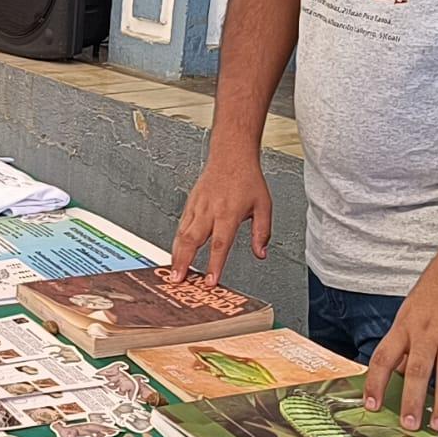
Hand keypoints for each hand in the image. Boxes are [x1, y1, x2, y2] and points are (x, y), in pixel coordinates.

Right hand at [169, 155, 271, 285]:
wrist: (231, 155)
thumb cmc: (247, 179)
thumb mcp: (264, 206)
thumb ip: (262, 232)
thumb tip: (261, 253)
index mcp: (229, 213)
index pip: (220, 244)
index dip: (214, 264)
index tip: (210, 281)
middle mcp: (210, 210)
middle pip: (193, 240)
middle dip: (184, 262)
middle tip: (178, 281)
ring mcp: (197, 207)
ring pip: (182, 234)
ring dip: (176, 255)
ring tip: (173, 273)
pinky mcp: (190, 204)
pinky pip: (181, 226)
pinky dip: (176, 242)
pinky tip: (175, 254)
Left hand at [363, 261, 437, 431]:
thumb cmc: (437, 289)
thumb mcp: (411, 312)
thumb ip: (405, 343)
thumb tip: (396, 374)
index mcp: (406, 327)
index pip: (384, 358)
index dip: (375, 383)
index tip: (371, 405)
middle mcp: (428, 333)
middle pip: (417, 371)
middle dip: (413, 401)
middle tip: (410, 425)